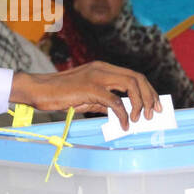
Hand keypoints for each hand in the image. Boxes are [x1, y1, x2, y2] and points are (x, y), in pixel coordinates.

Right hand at [11, 63, 158, 130]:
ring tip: (139, 119)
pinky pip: (115, 101)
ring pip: (131, 85)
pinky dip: (123, 115)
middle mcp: (103, 68)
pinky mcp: (90, 88)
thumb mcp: (87, 97)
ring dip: (140, 103)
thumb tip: (121, 114)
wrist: (39, 90)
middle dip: (149, 96)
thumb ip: (104, 102)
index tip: (154, 105)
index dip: (148, 90)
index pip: (134, 75)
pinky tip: (123, 125)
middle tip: (153, 113)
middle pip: (137, 78)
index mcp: (103, 68)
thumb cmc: (60, 95)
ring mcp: (97, 76)